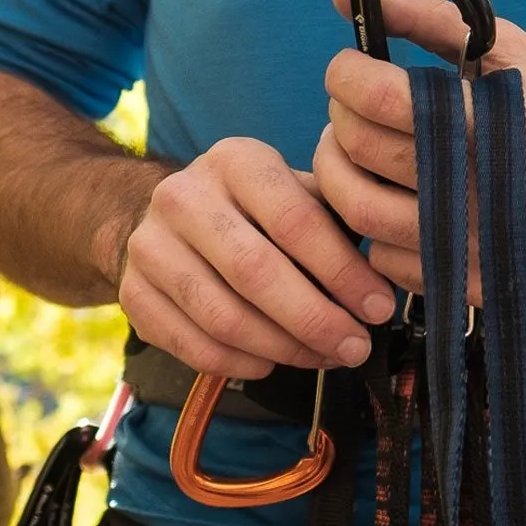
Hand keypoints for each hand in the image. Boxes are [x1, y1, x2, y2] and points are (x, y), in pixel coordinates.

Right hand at [111, 138, 396, 378]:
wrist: (169, 219)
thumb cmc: (256, 211)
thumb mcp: (294, 192)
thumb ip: (336, 221)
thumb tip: (392, 273)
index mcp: (235, 160)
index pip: (295, 220)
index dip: (342, 272)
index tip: (378, 308)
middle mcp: (182, 195)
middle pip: (256, 272)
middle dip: (315, 319)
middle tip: (356, 347)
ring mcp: (149, 245)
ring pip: (223, 315)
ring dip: (283, 349)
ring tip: (325, 359)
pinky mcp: (132, 292)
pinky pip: (192, 344)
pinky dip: (239, 364)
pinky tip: (273, 364)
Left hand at [315, 0, 525, 297]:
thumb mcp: (506, 49)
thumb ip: (425, 16)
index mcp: (485, 121)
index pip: (378, 97)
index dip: (345, 74)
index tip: (349, 68)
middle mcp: (476, 188)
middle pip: (359, 150)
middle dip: (340, 116)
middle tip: (353, 106)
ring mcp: (471, 243)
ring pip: (358, 209)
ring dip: (341, 171)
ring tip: (359, 151)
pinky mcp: (470, 281)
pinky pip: (384, 257)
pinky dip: (375, 225)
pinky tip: (395, 198)